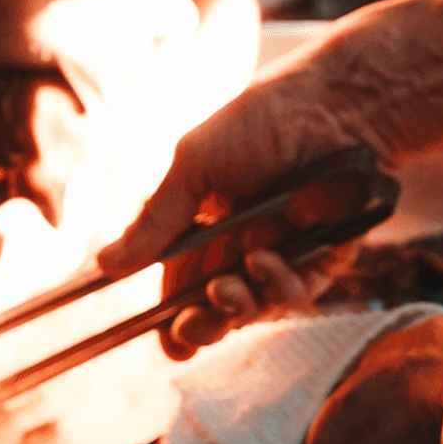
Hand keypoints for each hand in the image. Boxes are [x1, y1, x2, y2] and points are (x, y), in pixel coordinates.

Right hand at [97, 0, 442, 359]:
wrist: (336, 106)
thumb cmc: (261, 121)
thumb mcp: (195, 166)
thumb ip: (156, 220)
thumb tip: (106, 266)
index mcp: (205, 219)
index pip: (180, 280)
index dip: (170, 314)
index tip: (161, 337)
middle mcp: (242, 240)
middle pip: (216, 305)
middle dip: (200, 325)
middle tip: (189, 327)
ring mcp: (284, 250)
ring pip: (255, 306)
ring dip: (235, 307)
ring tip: (224, 289)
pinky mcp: (325, 256)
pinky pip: (298, 292)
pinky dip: (277, 287)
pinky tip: (265, 264)